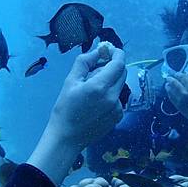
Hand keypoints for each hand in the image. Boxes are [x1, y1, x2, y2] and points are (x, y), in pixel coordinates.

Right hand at [28, 45, 126, 184]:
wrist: (67, 137)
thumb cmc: (65, 108)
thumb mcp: (70, 81)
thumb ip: (85, 62)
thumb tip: (98, 51)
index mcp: (100, 86)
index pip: (118, 63)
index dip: (116, 53)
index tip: (109, 49)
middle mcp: (113, 97)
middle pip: (122, 72)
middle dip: (113, 65)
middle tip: (98, 65)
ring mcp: (118, 108)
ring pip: (120, 85)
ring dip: (111, 80)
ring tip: (93, 87)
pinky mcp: (118, 116)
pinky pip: (119, 98)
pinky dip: (111, 94)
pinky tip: (97, 101)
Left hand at [165, 72, 187, 129]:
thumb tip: (185, 78)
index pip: (182, 78)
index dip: (178, 74)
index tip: (176, 73)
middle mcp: (184, 93)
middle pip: (174, 83)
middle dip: (170, 79)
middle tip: (168, 78)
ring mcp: (179, 99)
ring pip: (171, 90)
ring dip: (168, 86)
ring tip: (167, 84)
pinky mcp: (177, 105)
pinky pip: (171, 97)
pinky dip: (169, 93)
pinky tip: (169, 91)